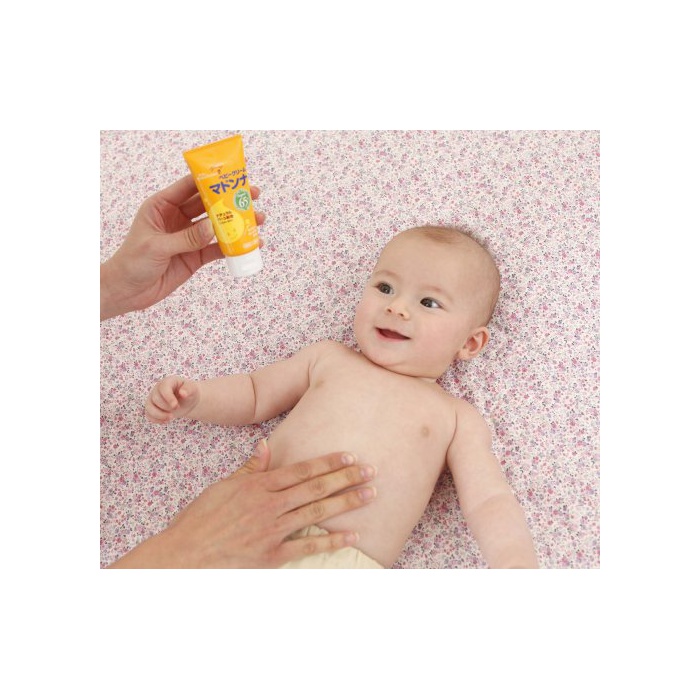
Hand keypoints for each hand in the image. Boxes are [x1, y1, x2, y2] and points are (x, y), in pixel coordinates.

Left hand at [100, 174, 265, 319]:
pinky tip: (250, 244)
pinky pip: (218, 248)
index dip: (209, 180)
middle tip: (253, 195)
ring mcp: (189, 237)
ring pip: (217, 225)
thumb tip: (213, 227)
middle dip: (231, 199)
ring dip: (237, 222)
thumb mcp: (157, 247)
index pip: (188, 187)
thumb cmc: (132, 262)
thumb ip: (186, 238)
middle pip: (209, 204)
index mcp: (162, 206)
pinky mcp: (196, 256)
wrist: (128, 292)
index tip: (230, 175)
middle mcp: (177, 218)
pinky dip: (234, 246)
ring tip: (259, 219)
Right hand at [109, 441, 376, 567]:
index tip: (351, 455)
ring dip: (346, 503)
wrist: (184, 554)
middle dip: (347, 477)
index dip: (329, 462)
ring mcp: (271, 530)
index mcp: (258, 485)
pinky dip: (331, 542)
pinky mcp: (271, 555)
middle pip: (316, 488)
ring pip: (317, 513)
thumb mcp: (223, 486)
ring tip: (369, 495)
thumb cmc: (201, 519)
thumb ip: (250, 468)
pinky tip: (352, 537)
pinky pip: (307, 547)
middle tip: (372, 471)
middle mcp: (269, 504)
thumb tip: (267, 444)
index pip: (302, 470)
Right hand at [146, 376, 199, 422]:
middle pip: (156, 399)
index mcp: (168, 382)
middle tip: (177, 408)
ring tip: (171, 417)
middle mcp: (158, 389)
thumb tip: (182, 393)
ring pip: (149, 407)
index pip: (163, 388)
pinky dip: (156, 420)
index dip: (168, 398)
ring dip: (159, 415)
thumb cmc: (189, 392)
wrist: (187, 400)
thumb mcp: (192, 389)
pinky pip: (148, 414)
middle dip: (166, 407)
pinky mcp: (152, 407)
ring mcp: (153, 398)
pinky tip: (166, 421)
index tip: (176, 406)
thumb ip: (188, 389)